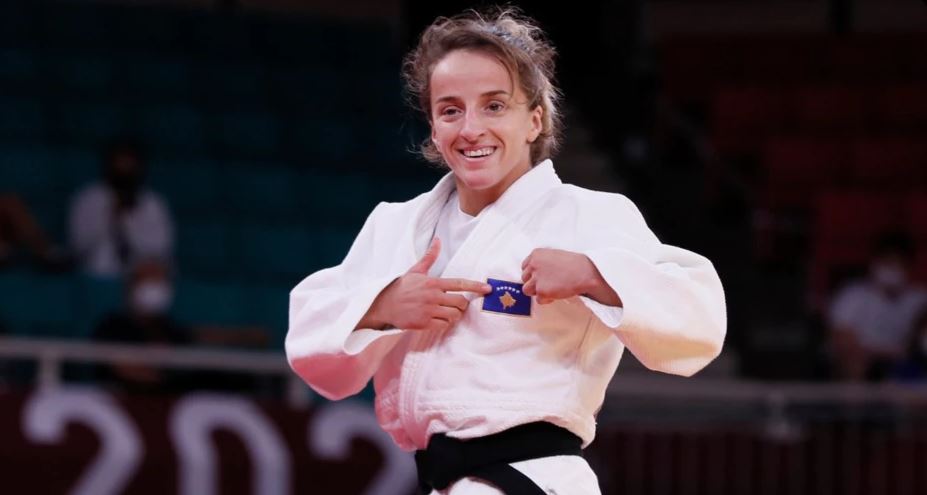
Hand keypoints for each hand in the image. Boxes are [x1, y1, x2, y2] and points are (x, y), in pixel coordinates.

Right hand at [358, 238, 491, 330]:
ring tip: (446, 312)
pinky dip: (444, 323)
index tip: (487, 289)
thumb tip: (438, 240)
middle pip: (461, 303)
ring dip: (453, 315)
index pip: (460, 284)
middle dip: (462, 305)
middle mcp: (433, 297)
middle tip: (456, 304)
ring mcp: (428, 311)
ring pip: (454, 316)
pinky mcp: (424, 323)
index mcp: (433, 282)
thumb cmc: (402, 287)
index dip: (475, 286)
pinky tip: (437, 319)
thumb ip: (430, 256)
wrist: (384, 305)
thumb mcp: (416, 270)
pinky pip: (444, 325)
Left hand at [521, 248, 620, 305]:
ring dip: (538, 292)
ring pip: (527, 290)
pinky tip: (557, 294)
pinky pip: (538, 300)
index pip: (525, 266)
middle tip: (548, 284)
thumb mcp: (554, 256)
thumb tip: (535, 275)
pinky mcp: (541, 291)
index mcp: (536, 254)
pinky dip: (547, 299)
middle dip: (534, 283)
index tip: (540, 277)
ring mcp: (536, 278)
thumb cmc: (574, 264)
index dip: (532, 274)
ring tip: (551, 290)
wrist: (585, 272)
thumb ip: (542, 263)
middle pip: (524, 279)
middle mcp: (533, 265)